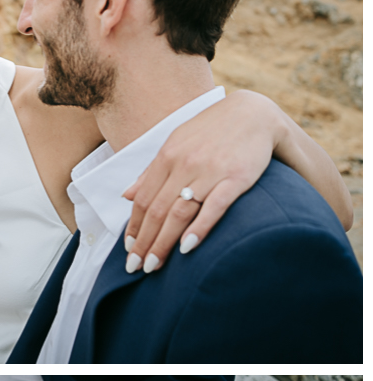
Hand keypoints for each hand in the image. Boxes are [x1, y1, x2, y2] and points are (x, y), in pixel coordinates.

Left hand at [121, 89, 281, 272]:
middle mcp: (185, 164)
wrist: (254, 113)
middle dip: (144, 242)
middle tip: (135, 268)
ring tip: (154, 265)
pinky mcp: (236, 178)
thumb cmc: (211, 131)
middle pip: (157, 210)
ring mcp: (210, 171)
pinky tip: (187, 248)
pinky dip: (199, 228)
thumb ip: (151, 171)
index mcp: (167, 156)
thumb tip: (126, 195)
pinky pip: (214, 207)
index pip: (143, 199)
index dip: (134, 227)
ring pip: (179, 213)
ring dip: (163, 242)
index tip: (128, 250)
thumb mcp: (176, 143)